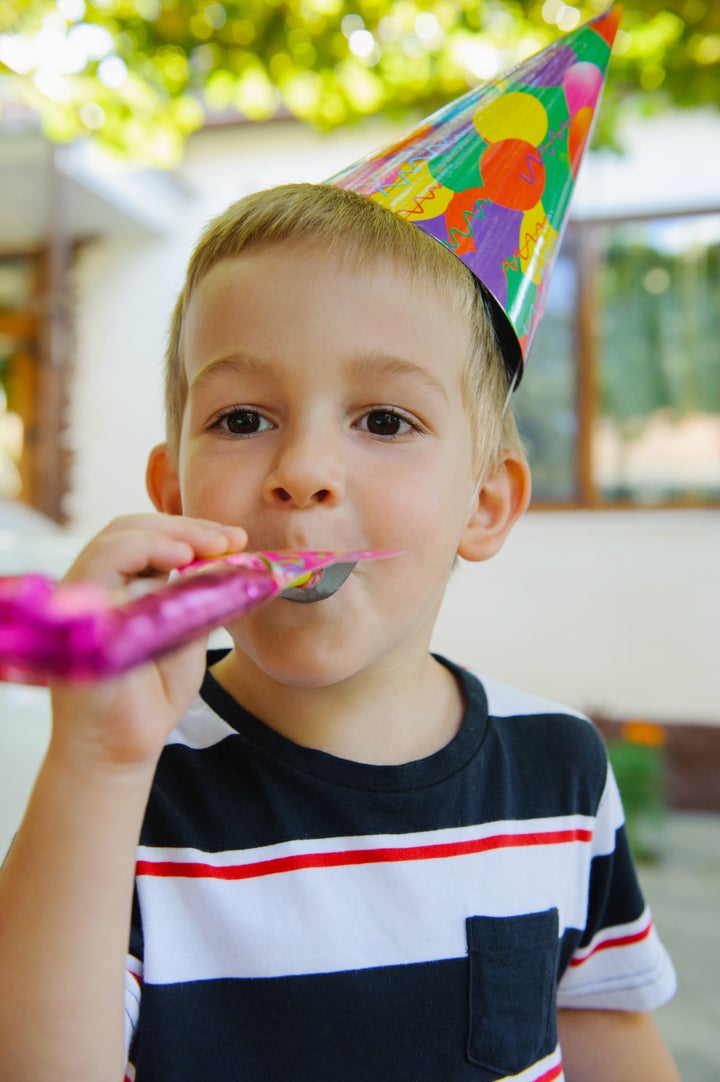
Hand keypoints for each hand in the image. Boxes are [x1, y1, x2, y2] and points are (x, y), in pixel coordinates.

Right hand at [49, 513, 246, 775]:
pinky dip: (143, 549)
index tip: (237, 540)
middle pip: (134, 529)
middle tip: (231, 539)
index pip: (151, 538)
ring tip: (210, 546)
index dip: (194, 532)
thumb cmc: (153, 695)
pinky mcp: (77, 612)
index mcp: (124, 586)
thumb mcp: (188, 632)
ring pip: (117, 538)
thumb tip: (234, 557)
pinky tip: (180, 557)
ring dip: (170, 533)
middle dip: (188, 527)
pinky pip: (102, 562)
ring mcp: (83, 596)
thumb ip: (200, 595)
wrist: (125, 747)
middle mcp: (98, 585)